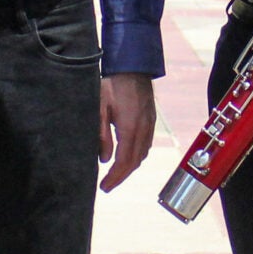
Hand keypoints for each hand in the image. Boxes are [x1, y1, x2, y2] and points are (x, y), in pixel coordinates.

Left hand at [97, 73, 156, 192]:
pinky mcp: (151, 119)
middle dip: (121, 177)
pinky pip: (146, 144)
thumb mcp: (100, 108)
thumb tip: (105, 159)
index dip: (115, 178)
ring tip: (116, 173)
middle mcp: (143, 130)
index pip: (124, 162)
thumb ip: (102, 135)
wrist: (133, 66)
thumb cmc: (112, 84)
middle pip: (134, 162)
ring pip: (142, 154)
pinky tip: (128, 156)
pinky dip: (137, 155)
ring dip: (130, 167)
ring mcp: (150, 124)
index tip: (104, 187)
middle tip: (108, 186)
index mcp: (130, 128)